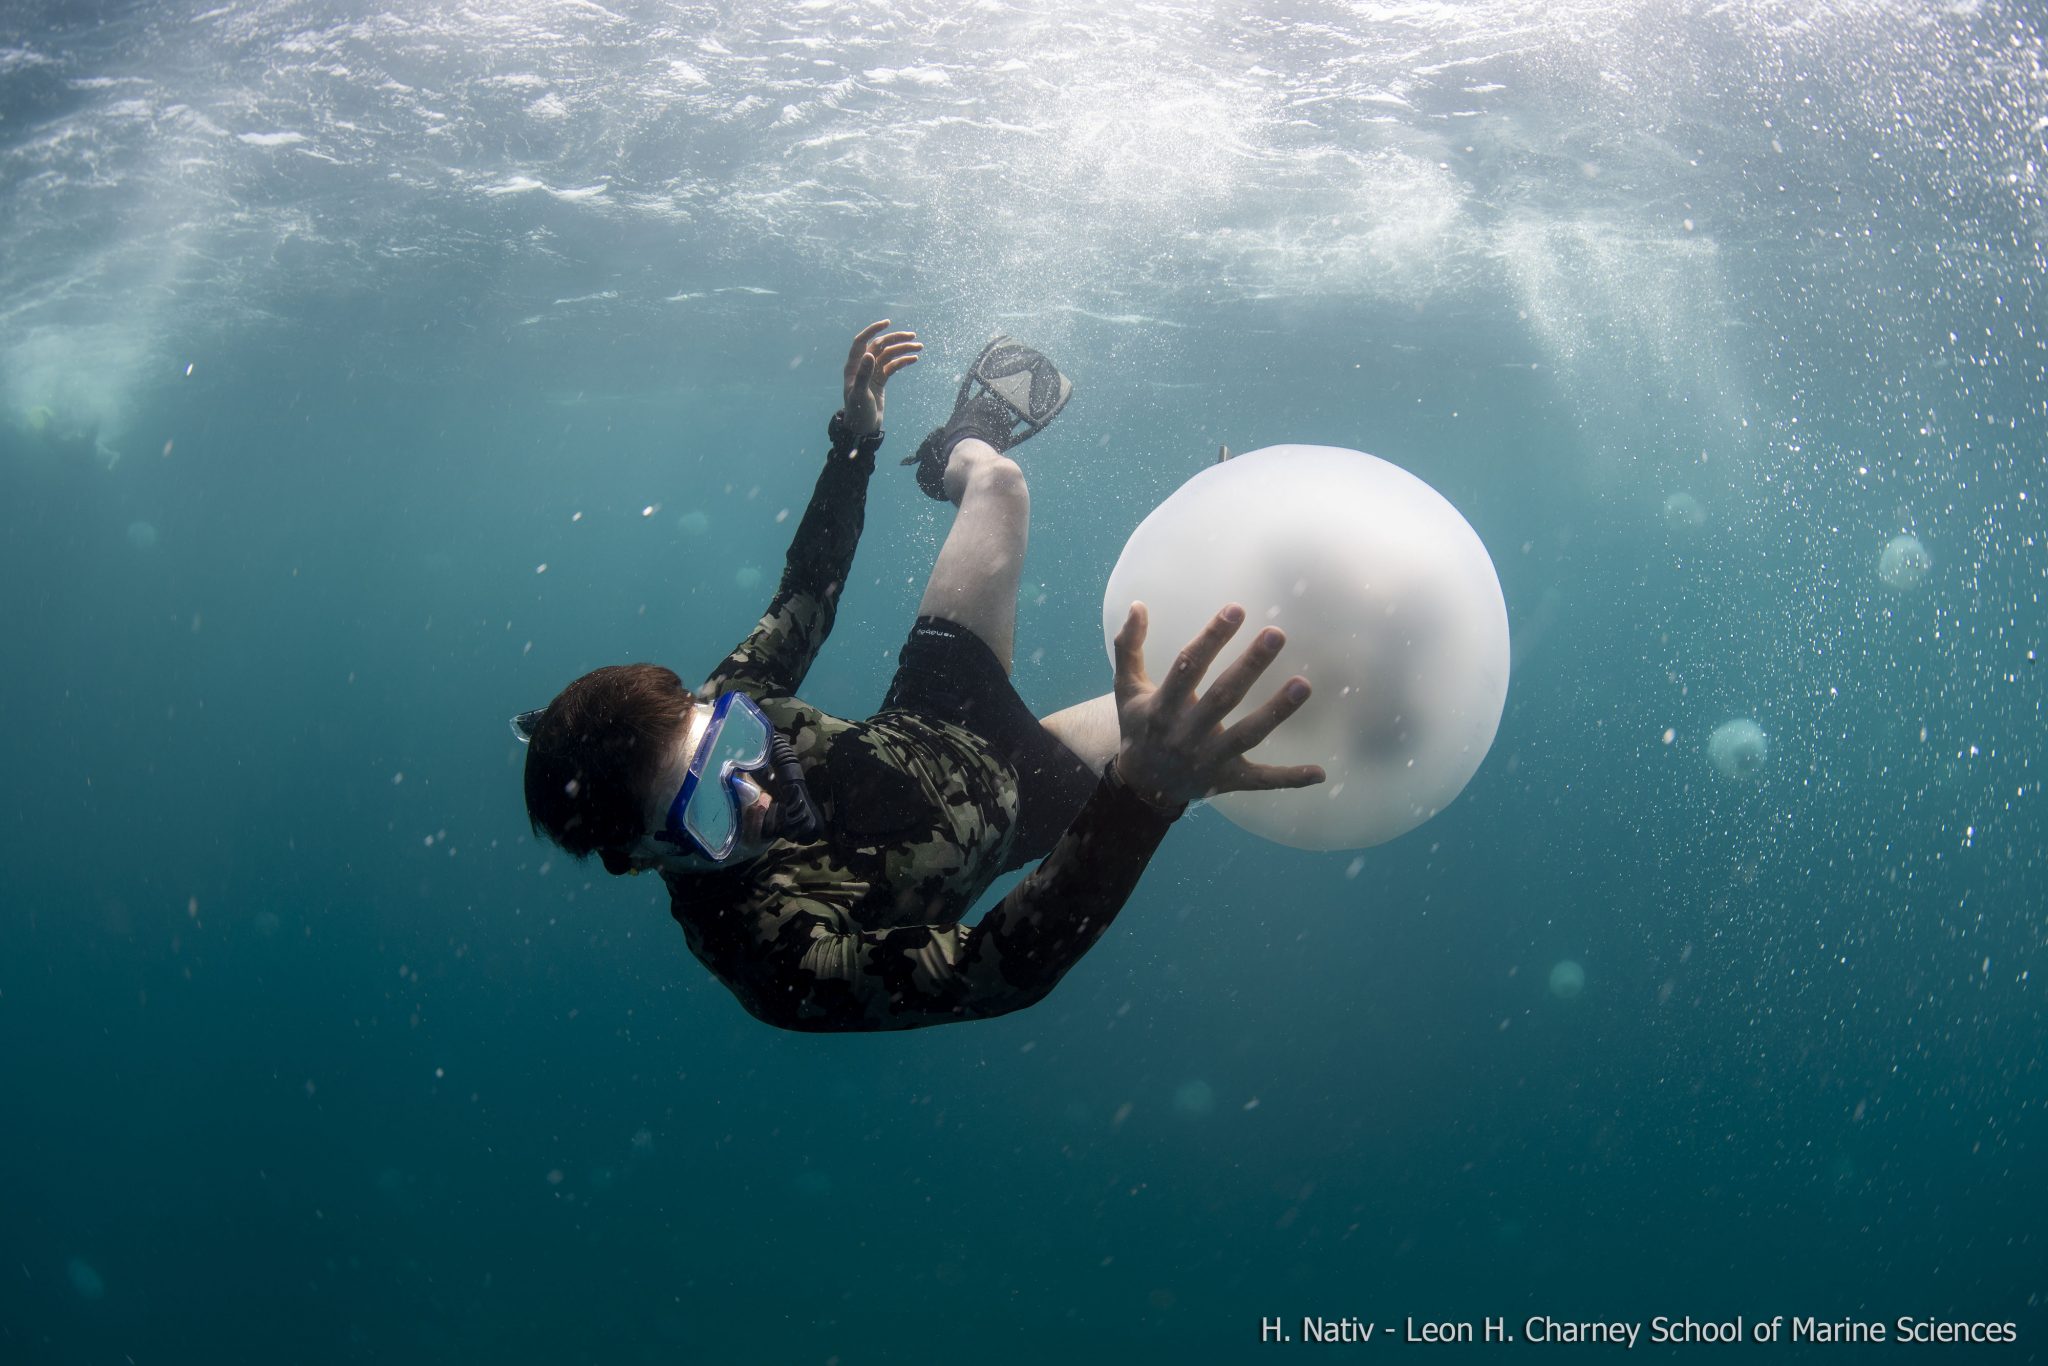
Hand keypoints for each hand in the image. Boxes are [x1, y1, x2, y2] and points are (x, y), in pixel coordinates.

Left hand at [842, 320, 920, 435]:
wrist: (863, 426)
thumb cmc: (858, 411)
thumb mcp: (860, 394)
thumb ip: (864, 374)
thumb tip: (869, 355)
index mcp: (853, 366)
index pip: (862, 341)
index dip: (873, 330)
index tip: (887, 323)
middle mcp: (862, 366)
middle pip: (880, 346)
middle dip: (895, 339)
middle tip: (913, 336)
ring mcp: (872, 372)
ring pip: (889, 355)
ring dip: (903, 350)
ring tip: (919, 347)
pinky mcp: (880, 379)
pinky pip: (893, 366)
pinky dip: (903, 361)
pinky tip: (914, 359)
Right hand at [1110, 601, 1325, 806]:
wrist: (1142, 785)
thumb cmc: (1140, 726)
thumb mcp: (1126, 688)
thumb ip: (1128, 646)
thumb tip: (1138, 605)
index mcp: (1162, 706)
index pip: (1188, 667)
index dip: (1211, 638)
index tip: (1237, 609)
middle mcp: (1186, 734)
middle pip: (1223, 696)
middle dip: (1250, 665)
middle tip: (1277, 634)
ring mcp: (1209, 760)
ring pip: (1246, 735)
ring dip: (1276, 712)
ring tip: (1304, 684)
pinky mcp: (1228, 781)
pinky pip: (1261, 780)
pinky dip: (1289, 778)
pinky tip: (1320, 772)